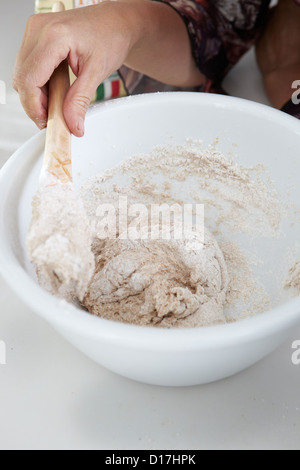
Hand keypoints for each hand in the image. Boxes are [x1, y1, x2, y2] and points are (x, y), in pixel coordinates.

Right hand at [13, 2, 136, 136]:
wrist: (116, 22)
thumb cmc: (111, 37)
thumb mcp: (97, 73)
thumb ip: (80, 101)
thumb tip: (72, 125)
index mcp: (54, 36)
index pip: (29, 80)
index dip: (35, 107)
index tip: (47, 123)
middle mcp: (38, 29)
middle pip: (21, 79)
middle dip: (35, 104)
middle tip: (55, 117)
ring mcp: (34, 31)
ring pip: (21, 75)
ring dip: (36, 95)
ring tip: (58, 102)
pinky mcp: (35, 36)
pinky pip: (27, 67)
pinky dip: (38, 84)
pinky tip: (54, 90)